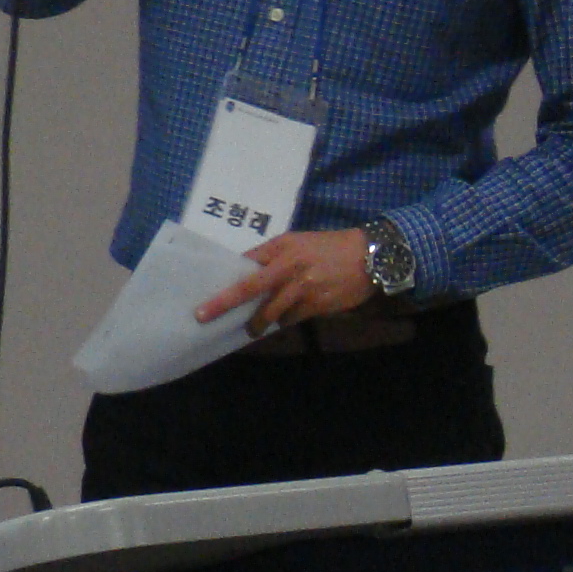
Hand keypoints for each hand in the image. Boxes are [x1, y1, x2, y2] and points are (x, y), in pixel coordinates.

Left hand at [194, 227, 375, 335]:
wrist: (370, 256)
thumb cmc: (329, 246)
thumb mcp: (298, 241)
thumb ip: (272, 255)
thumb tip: (246, 270)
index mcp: (281, 248)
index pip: (245, 263)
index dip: (226, 279)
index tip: (206, 292)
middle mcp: (288, 267)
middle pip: (248, 288)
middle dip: (224, 303)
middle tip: (203, 316)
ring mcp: (302, 288)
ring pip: (270, 311)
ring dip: (257, 323)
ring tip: (251, 330)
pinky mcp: (316, 305)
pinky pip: (291, 319)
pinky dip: (283, 322)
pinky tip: (279, 323)